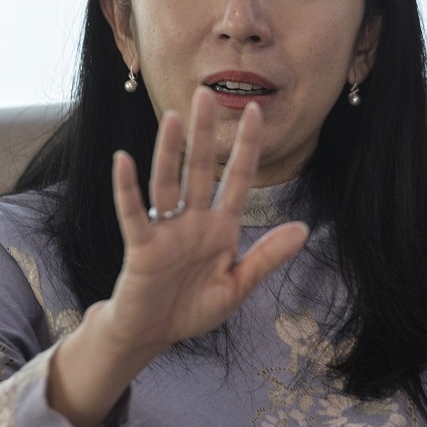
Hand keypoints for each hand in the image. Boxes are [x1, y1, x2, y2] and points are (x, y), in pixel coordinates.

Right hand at [100, 86, 308, 353]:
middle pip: (200, 169)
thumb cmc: (193, 308)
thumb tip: (304, 229)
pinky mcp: (142, 247)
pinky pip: (134, 213)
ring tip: (174, 117)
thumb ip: (267, 257)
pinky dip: (127, 188)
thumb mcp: (238, 286)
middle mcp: (193, 221)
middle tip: (206, 93)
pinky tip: (123, 160)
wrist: (154, 334)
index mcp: (221, 228)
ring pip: (168, 182)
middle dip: (205, 134)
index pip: (238, 179)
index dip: (247, 147)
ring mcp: (166, 231)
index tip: (255, 110)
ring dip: (170, 151)